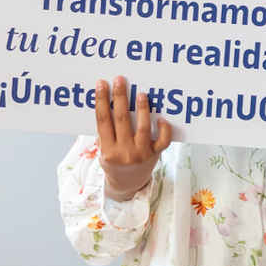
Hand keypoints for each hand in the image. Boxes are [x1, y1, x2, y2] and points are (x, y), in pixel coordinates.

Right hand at [94, 75, 171, 200]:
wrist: (127, 185)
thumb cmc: (114, 163)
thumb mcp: (104, 152)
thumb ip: (105, 133)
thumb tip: (106, 104)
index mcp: (108, 150)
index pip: (103, 121)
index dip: (101, 101)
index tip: (102, 84)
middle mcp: (125, 152)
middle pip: (121, 120)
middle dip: (119, 98)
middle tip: (120, 80)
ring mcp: (141, 153)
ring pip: (143, 128)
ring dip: (142, 109)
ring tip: (141, 94)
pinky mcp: (155, 154)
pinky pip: (163, 140)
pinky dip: (164, 129)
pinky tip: (161, 118)